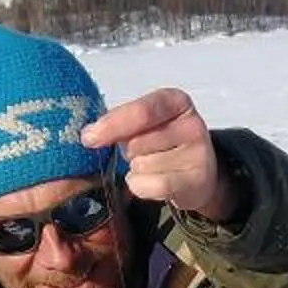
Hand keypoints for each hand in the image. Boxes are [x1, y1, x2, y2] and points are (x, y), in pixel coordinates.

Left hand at [84, 88, 237, 219]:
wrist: (197, 174)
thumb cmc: (161, 143)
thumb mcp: (145, 123)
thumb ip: (119, 122)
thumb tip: (89, 135)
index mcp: (175, 101)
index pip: (141, 112)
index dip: (111, 125)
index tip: (88, 138)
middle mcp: (192, 124)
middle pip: (136, 142)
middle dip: (128, 151)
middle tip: (141, 151)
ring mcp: (199, 154)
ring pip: (142, 165)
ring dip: (137, 170)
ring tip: (153, 166)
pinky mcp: (197, 181)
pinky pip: (153, 186)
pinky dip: (142, 187)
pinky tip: (151, 182)